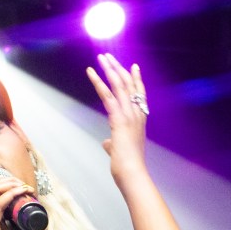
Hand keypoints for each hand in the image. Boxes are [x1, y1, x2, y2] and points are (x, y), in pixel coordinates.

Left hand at [86, 52, 148, 181]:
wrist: (133, 173)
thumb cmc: (128, 165)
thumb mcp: (120, 151)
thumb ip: (114, 144)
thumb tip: (107, 143)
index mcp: (139, 120)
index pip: (139, 94)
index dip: (136, 79)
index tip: (133, 66)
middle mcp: (136, 114)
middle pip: (128, 85)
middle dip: (118, 68)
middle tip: (109, 57)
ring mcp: (129, 115)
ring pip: (119, 85)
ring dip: (109, 69)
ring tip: (102, 57)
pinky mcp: (118, 119)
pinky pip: (107, 95)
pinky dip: (98, 82)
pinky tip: (91, 71)